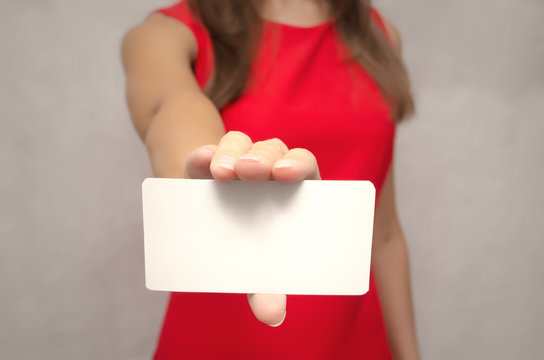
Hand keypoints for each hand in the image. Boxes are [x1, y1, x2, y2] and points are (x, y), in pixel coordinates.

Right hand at [183, 131, 320, 325]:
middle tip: (250, 172)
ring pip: (240, 144)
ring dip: (232, 153)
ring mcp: (238, 162)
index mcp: (293, 188)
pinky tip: (200, 162)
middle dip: (263, 158)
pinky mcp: (208, 164)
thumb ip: (267, 287)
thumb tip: (273, 315)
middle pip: (272, 151)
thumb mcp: (257, 267)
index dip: (297, 165)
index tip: (285, 175)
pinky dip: (203, 155)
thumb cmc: (251, 248)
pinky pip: (207, 153)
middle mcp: (268, 168)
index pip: (303, 165)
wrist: (215, 232)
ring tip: (222, 173)